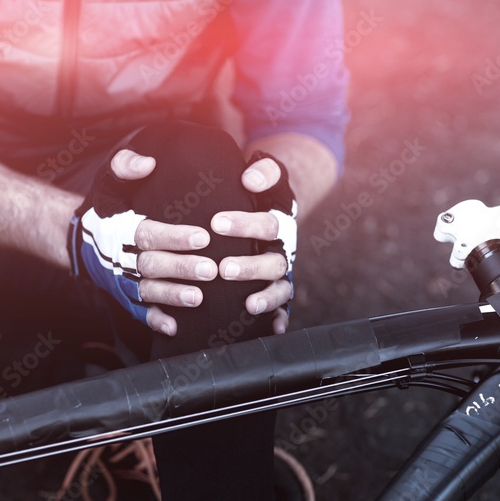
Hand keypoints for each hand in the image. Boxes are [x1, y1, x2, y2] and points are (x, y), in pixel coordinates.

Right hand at [108, 149, 218, 336]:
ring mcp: (123, 280)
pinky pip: (138, 311)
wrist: (81, 240)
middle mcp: (121, 258)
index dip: (175, 236)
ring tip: (199, 298)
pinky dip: (154, 320)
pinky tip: (174, 327)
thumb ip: (125, 166)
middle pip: (153, 265)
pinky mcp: (124, 296)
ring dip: (173, 295)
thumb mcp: (109, 180)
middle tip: (212, 270)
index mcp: (121, 229)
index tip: (203, 236)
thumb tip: (147, 163)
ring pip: (148, 290)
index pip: (149, 233)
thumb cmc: (106, 207)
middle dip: (182, 268)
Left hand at [210, 155, 296, 334]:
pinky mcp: (277, 291)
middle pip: (274, 261)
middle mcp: (283, 249)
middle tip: (222, 268)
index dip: (245, 224)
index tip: (216, 223)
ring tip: (249, 304)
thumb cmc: (258, 194)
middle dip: (250, 267)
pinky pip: (282, 308)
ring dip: (266, 297)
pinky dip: (281, 319)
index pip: (268, 223)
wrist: (271, 211)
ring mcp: (281, 273)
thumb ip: (263, 172)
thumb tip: (251, 180)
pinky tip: (274, 329)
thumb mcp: (264, 176)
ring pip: (280, 287)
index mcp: (279, 222)